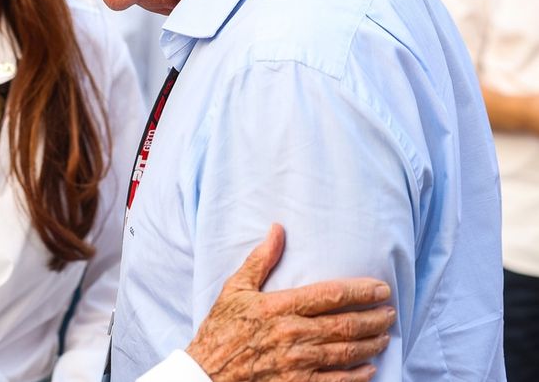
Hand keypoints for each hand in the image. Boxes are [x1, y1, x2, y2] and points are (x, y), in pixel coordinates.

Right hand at [186, 225, 393, 381]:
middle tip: (390, 311)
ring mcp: (297, 364)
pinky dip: (357, 375)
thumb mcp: (235, 289)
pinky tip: (369, 368)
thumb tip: (278, 229)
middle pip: (346, 324)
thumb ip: (260, 260)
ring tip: (384, 334)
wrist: (206, 375)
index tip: (381, 288)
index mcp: (279, 307)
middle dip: (374, 317)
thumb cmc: (220, 330)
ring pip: (346, 352)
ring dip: (371, 343)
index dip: (361, 291)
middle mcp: (292, 335)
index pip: (331, 295)